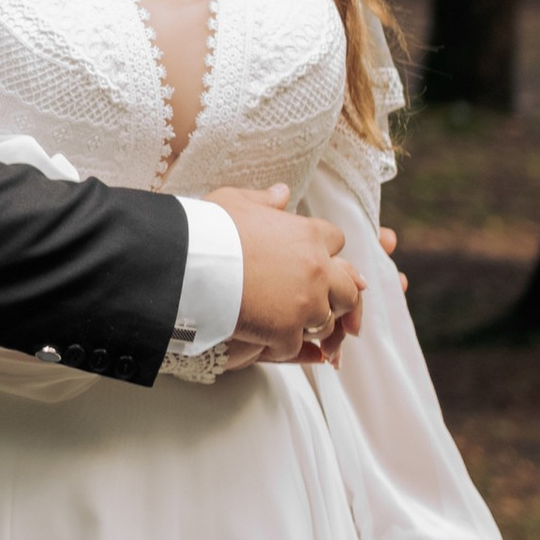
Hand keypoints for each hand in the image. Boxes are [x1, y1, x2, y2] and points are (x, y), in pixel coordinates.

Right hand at [209, 182, 363, 367]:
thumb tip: (282, 193)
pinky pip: (295, 346)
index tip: (308, 259)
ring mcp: (305, 303)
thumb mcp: (236, 202)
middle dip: (335, 295)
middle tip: (310, 299)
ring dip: (309, 323)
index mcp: (308, 235)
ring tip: (286, 321)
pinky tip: (263, 338)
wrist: (190, 263)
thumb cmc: (210, 229)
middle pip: (348, 290)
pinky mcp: (286, 331)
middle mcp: (316, 269)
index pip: (337, 241)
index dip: (323, 251)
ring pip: (326, 322)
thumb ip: (265, 199)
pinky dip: (280, 345)